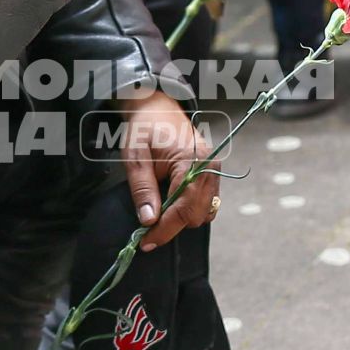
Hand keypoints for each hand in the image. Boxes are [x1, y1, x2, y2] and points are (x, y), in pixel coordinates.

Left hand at [120, 89, 219, 252]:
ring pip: (204, 213)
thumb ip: (143, 189)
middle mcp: (209, 167)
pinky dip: (190, 211)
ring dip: (182, 220)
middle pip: (196, 215)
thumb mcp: (135, 158)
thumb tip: (149, 220)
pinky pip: (207, 204)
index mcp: (192, 161)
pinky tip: (171, 206)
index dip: (164, 229)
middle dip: (172, 227)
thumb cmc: (145, 128)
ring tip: (158, 216)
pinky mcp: (212, 175)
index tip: (145, 242)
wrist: (157, 108)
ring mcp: (214, 171)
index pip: (182, 208)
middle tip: (147, 230)